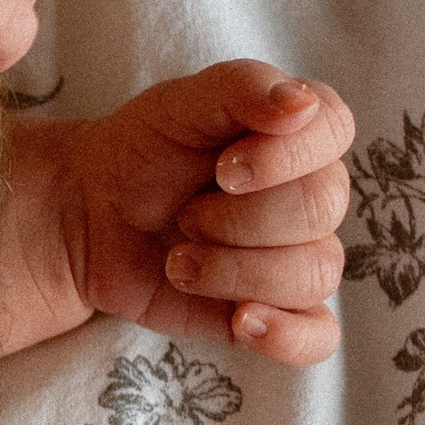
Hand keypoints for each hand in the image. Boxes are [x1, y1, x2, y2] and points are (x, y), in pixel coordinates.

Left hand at [0, 61, 353, 363]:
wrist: (90, 213)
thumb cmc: (142, 149)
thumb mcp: (175, 104)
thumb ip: (239, 88)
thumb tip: (300, 104)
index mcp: (298, 133)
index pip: (334, 132)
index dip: (282, 156)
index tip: (222, 170)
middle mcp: (311, 194)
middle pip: (318, 211)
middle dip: (236, 218)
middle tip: (184, 215)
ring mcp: (297, 256)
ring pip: (314, 274)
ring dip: (231, 270)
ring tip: (177, 260)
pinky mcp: (276, 311)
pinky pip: (317, 337)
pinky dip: (284, 335)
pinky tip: (239, 320)